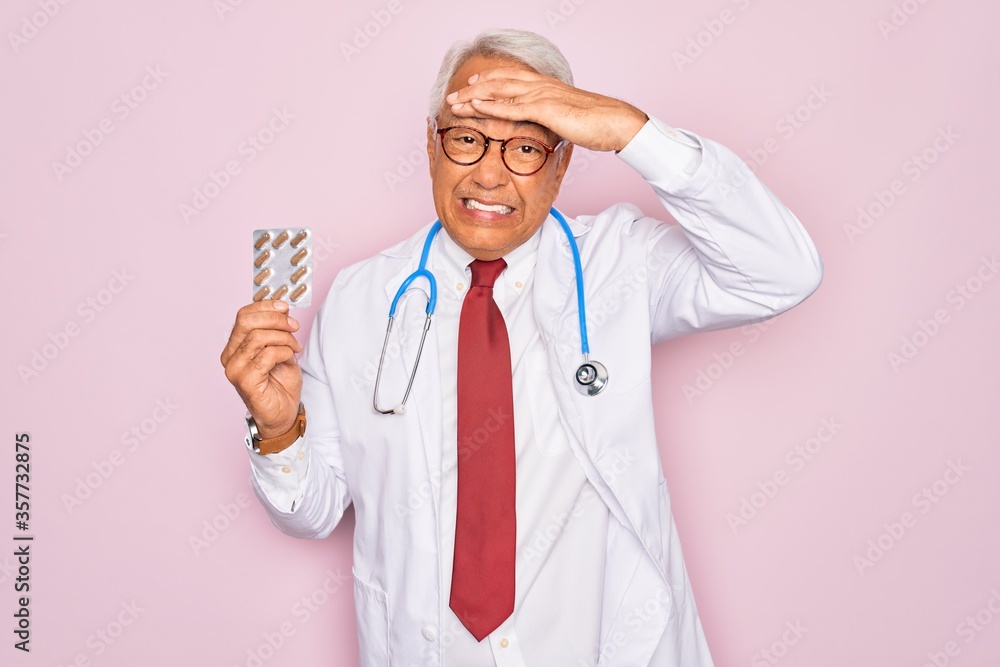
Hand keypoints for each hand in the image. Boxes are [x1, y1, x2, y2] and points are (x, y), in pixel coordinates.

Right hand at [221, 300, 302, 437]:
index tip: (285, 307)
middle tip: (294, 326)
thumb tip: (282, 308)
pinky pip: (267, 355)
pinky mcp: (244, 381)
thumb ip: (276, 330)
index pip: (243, 315)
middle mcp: (230, 356)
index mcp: (235, 346)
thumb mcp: (280, 349)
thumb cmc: (280, 384)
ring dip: (284, 338)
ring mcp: (235, 369)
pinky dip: (284, 352)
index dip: (265, 306)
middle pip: (247, 321)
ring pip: (258, 337)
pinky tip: (289, 359)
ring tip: (294, 347)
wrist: (283, 414)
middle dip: (276, 319)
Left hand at [445, 67, 648, 152]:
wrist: (616, 122)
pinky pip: (511, 107)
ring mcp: (542, 95)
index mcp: (546, 87)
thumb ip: (554, 120)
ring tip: (454, 102)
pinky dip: (490, 105)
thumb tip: (548, 127)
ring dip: (474, 96)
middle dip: (473, 89)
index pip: (511, 78)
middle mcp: (541, 86)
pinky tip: (475, 105)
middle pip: (499, 82)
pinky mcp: (545, 109)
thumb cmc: (598, 124)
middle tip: (452, 96)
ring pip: (499, 92)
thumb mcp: (569, 119)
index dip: (489, 81)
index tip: (471, 86)